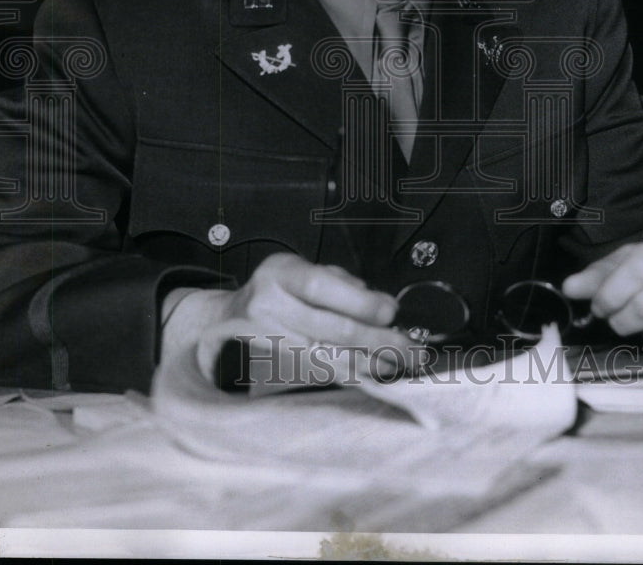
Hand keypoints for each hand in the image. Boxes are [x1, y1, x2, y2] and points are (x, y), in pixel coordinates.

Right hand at [161, 252, 417, 381]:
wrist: (230, 314)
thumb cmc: (280, 284)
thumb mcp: (303, 266)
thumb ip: (340, 283)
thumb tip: (381, 305)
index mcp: (281, 275)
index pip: (321, 289)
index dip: (359, 302)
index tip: (391, 312)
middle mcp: (273, 308)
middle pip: (330, 329)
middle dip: (377, 341)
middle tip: (412, 348)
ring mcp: (277, 340)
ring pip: (330, 357)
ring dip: (372, 364)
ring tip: (405, 365)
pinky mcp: (284, 363)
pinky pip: (325, 371)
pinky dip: (356, 375)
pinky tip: (380, 376)